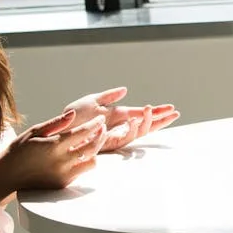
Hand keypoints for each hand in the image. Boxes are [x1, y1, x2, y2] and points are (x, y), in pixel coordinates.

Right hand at [0, 110, 106, 190]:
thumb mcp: (34, 132)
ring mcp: (63, 174)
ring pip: (91, 161)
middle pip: (92, 147)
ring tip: (92, 142)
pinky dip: (84, 162)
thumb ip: (56, 123)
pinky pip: (81, 172)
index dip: (95, 124)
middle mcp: (61, 161)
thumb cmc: (19, 150)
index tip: (100, 119)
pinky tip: (80, 154)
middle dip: (100, 136)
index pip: (83, 132)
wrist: (8, 175)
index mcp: (54, 145)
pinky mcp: (63, 184)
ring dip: (94, 151)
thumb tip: (73, 114)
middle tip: (102, 129)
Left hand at [63, 87, 179, 152]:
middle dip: (160, 120)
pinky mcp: (105, 143)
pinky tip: (134, 120)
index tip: (173, 108)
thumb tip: (126, 90)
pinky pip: (120, 138)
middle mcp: (120, 127)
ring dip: (144, 122)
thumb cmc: (74, 116)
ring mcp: (114, 136)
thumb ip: (110, 95)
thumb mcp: (93, 100)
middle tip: (173, 113)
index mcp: (119, 116)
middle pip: (146, 126)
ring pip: (136, 132)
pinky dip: (128, 130)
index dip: (158, 113)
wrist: (59, 127)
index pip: (144, 115)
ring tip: (147, 109)